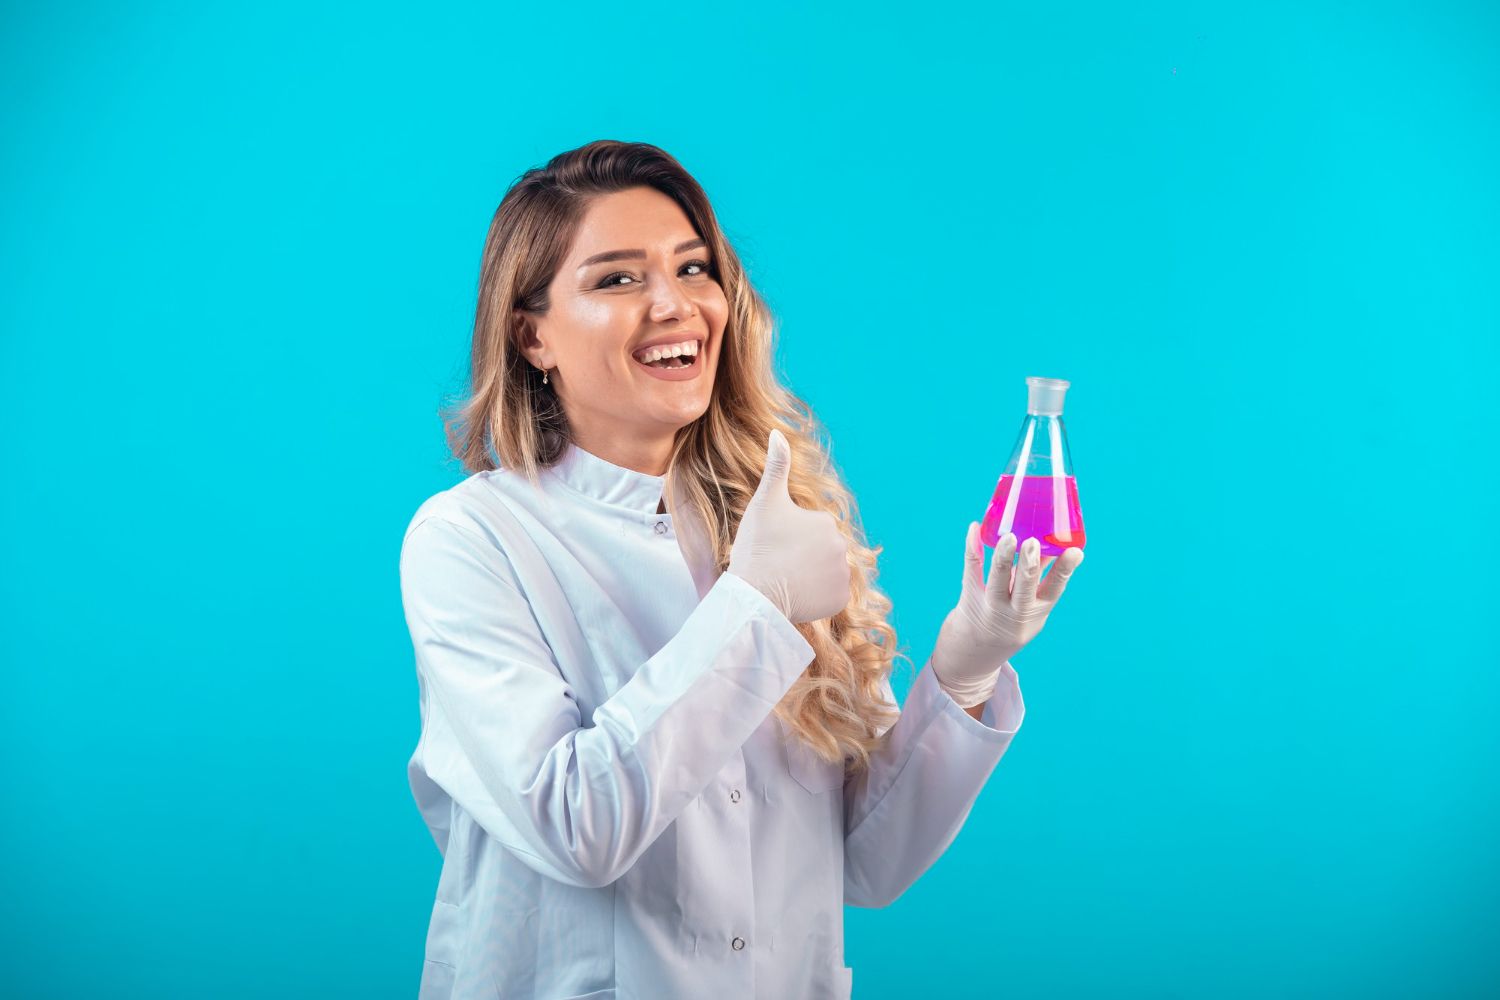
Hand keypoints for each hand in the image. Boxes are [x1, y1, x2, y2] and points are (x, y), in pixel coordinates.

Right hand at [726, 429, 851, 623]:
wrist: (755, 592)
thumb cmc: (757, 545)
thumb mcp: (764, 502)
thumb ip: (776, 467)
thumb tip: (778, 432)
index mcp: (826, 521)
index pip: (811, 529)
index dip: (790, 537)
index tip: (774, 545)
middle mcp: (842, 546)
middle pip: (820, 550)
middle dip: (803, 556)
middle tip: (779, 563)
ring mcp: (842, 575)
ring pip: (825, 572)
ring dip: (810, 575)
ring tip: (786, 579)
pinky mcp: (839, 600)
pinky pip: (830, 595)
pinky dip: (817, 596)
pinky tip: (797, 594)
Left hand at [929, 524, 1084, 706]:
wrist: (974, 653)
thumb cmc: (1009, 620)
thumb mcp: (1031, 609)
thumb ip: (1040, 578)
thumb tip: (1052, 542)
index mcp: (1037, 612)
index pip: (1054, 590)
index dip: (1065, 570)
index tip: (1076, 552)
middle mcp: (1015, 612)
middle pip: (1024, 588)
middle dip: (1029, 566)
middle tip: (1033, 543)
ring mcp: (991, 605)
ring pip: (997, 580)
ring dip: (1003, 558)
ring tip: (1009, 537)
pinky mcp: (969, 597)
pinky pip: (971, 571)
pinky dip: (973, 548)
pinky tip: (974, 529)